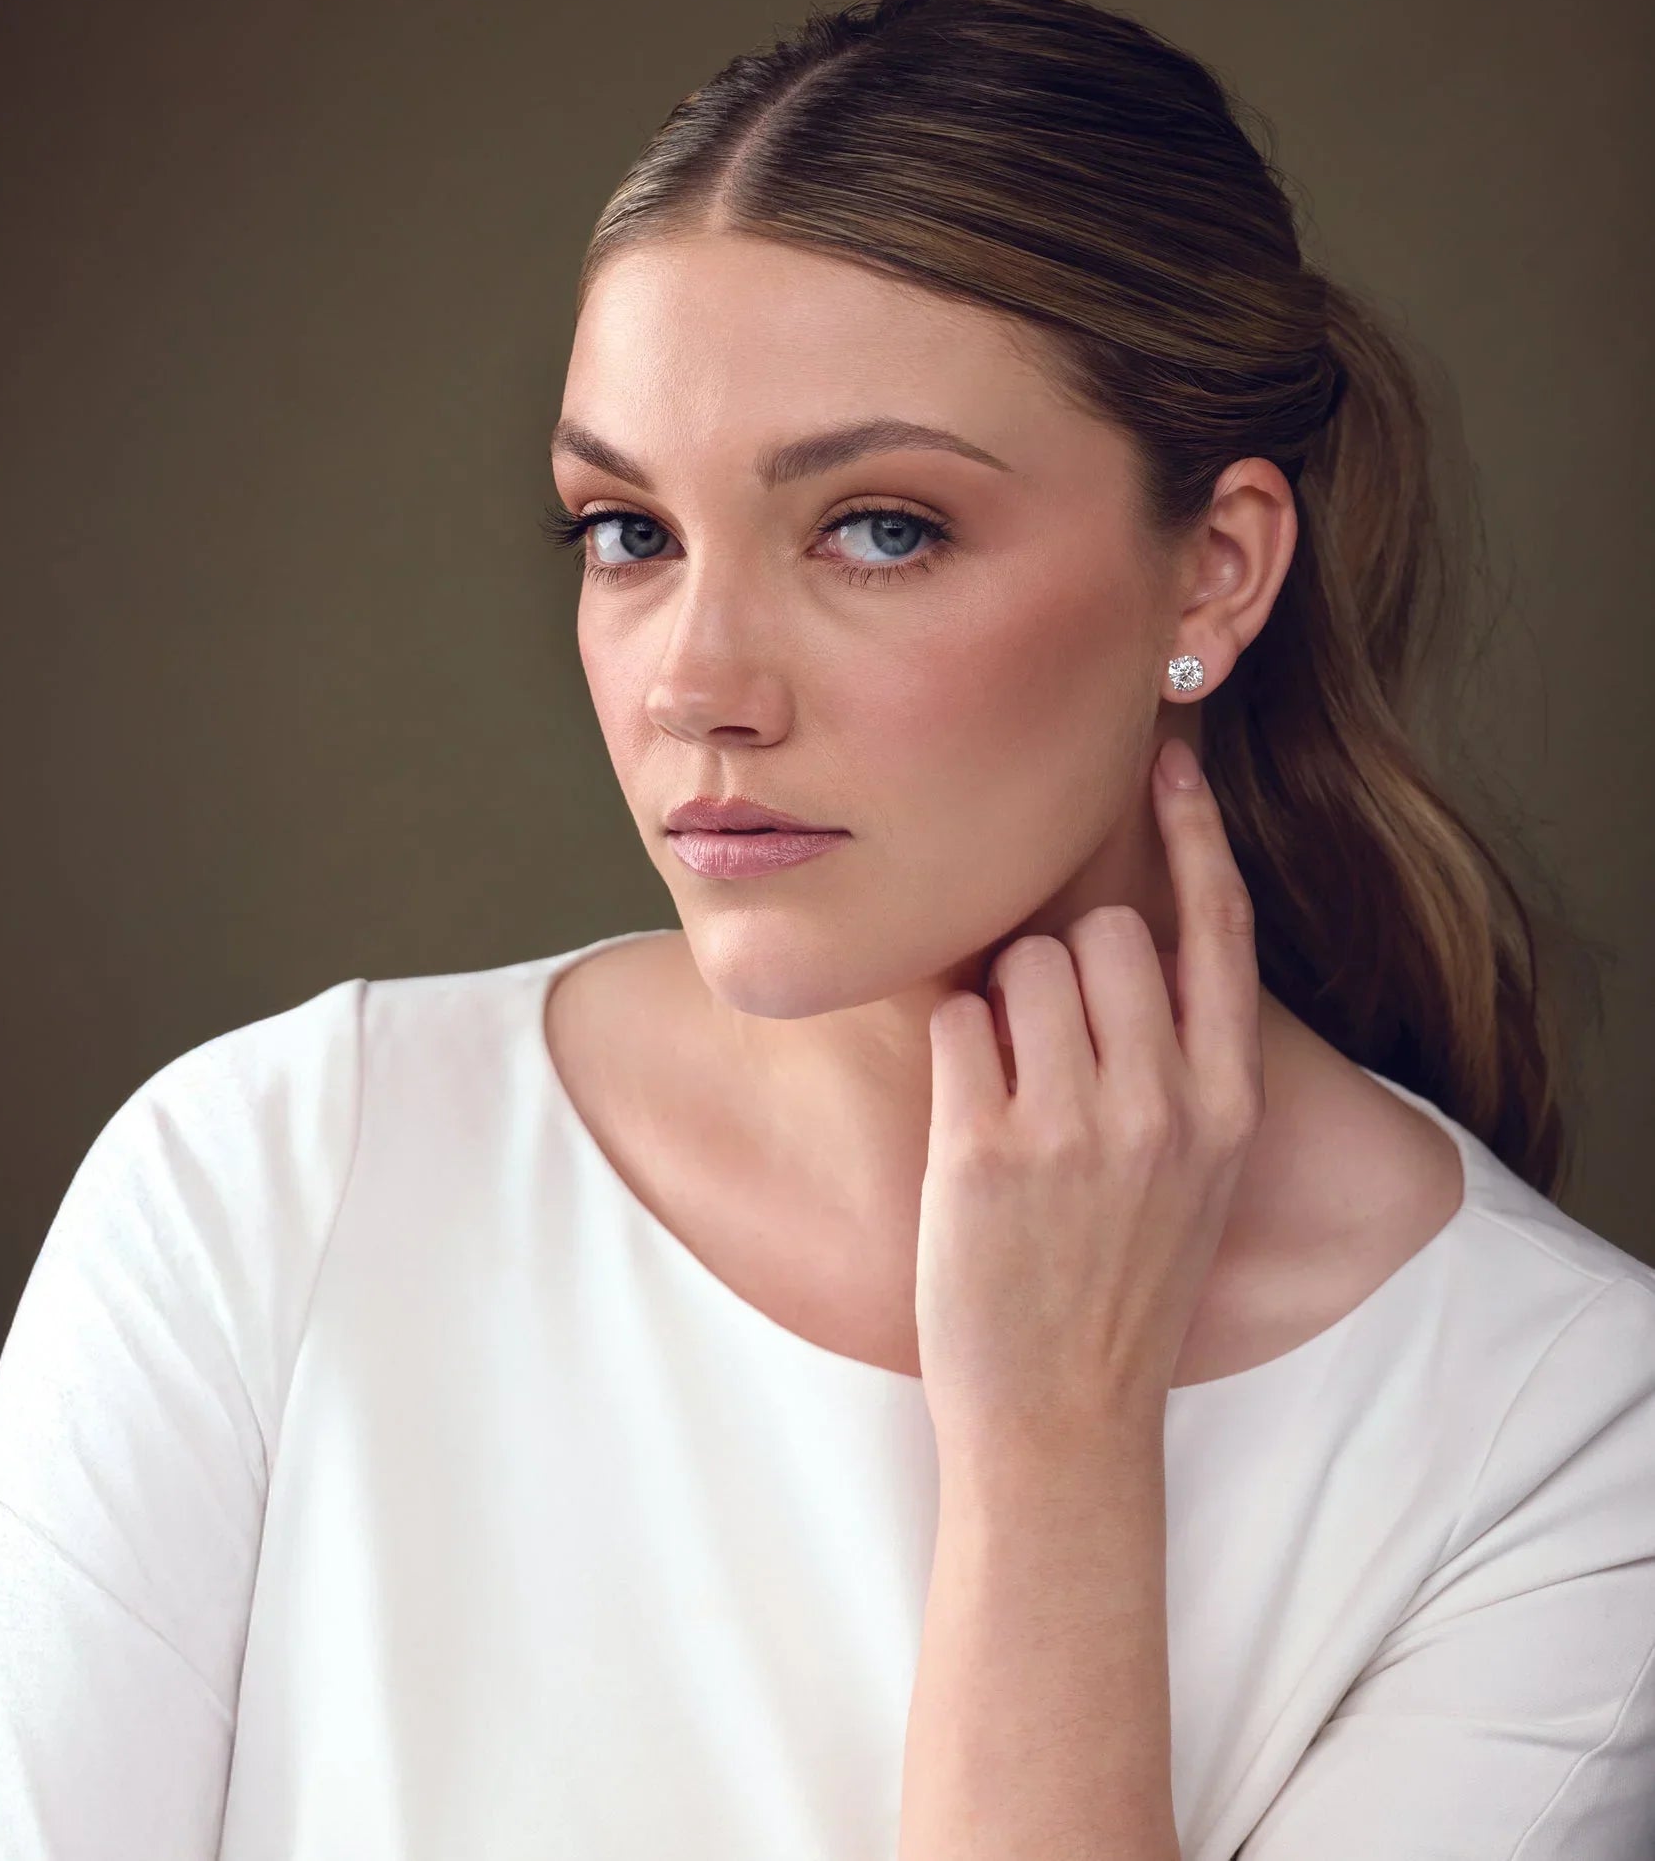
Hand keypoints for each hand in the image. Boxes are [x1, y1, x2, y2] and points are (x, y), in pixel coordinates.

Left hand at [914, 735, 1264, 1456]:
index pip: (1220, 935)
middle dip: (1060, 967)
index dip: (1198, 836)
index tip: (1171, 761)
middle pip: (1101, 932)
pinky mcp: (988, 1148)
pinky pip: (956, 1024)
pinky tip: (967, 1128)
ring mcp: (1079, 1126)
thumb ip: (1175, 1064)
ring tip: (1009, 1100)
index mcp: (1228, 1106)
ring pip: (1024, 965)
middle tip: (1045, 1055)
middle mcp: (1167, 1104)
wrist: (1062, 1419)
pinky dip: (952, 1056)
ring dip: (1001, 1011)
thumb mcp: (1191, 1173)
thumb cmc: (1114, 1284)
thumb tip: (1114, 942)